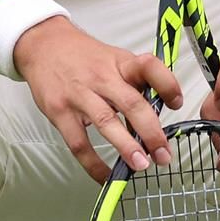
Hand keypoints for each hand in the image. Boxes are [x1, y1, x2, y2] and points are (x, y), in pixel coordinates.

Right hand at [12, 16, 178, 182]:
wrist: (43, 45)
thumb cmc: (84, 56)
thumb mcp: (114, 58)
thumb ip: (135, 82)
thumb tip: (159, 114)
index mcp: (121, 63)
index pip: (149, 67)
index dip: (167, 85)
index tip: (176, 103)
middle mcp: (102, 77)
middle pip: (131, 103)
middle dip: (152, 132)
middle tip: (164, 154)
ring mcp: (79, 95)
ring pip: (106, 122)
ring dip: (126, 146)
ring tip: (142, 165)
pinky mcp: (60, 112)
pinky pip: (79, 143)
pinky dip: (93, 163)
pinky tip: (106, 175)